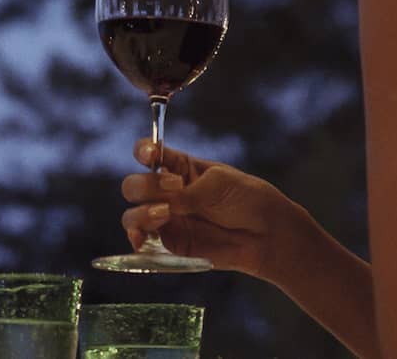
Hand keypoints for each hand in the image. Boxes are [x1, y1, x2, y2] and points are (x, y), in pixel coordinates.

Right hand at [119, 139, 296, 281]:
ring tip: (165, 214)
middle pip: (134, 185)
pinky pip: (142, 242)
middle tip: (173, 190)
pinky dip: (136, 240)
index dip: (144, 151)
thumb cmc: (244, 198)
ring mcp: (166, 218)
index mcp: (179, 167)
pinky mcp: (170, 244)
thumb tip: (163, 207)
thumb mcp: (218, 184)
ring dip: (141, 214)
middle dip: (145, 186)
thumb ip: (188, 194)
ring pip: (132, 215)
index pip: (150, 153)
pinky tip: (143, 239)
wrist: (264, 232)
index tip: (150, 155)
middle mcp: (167, 192)